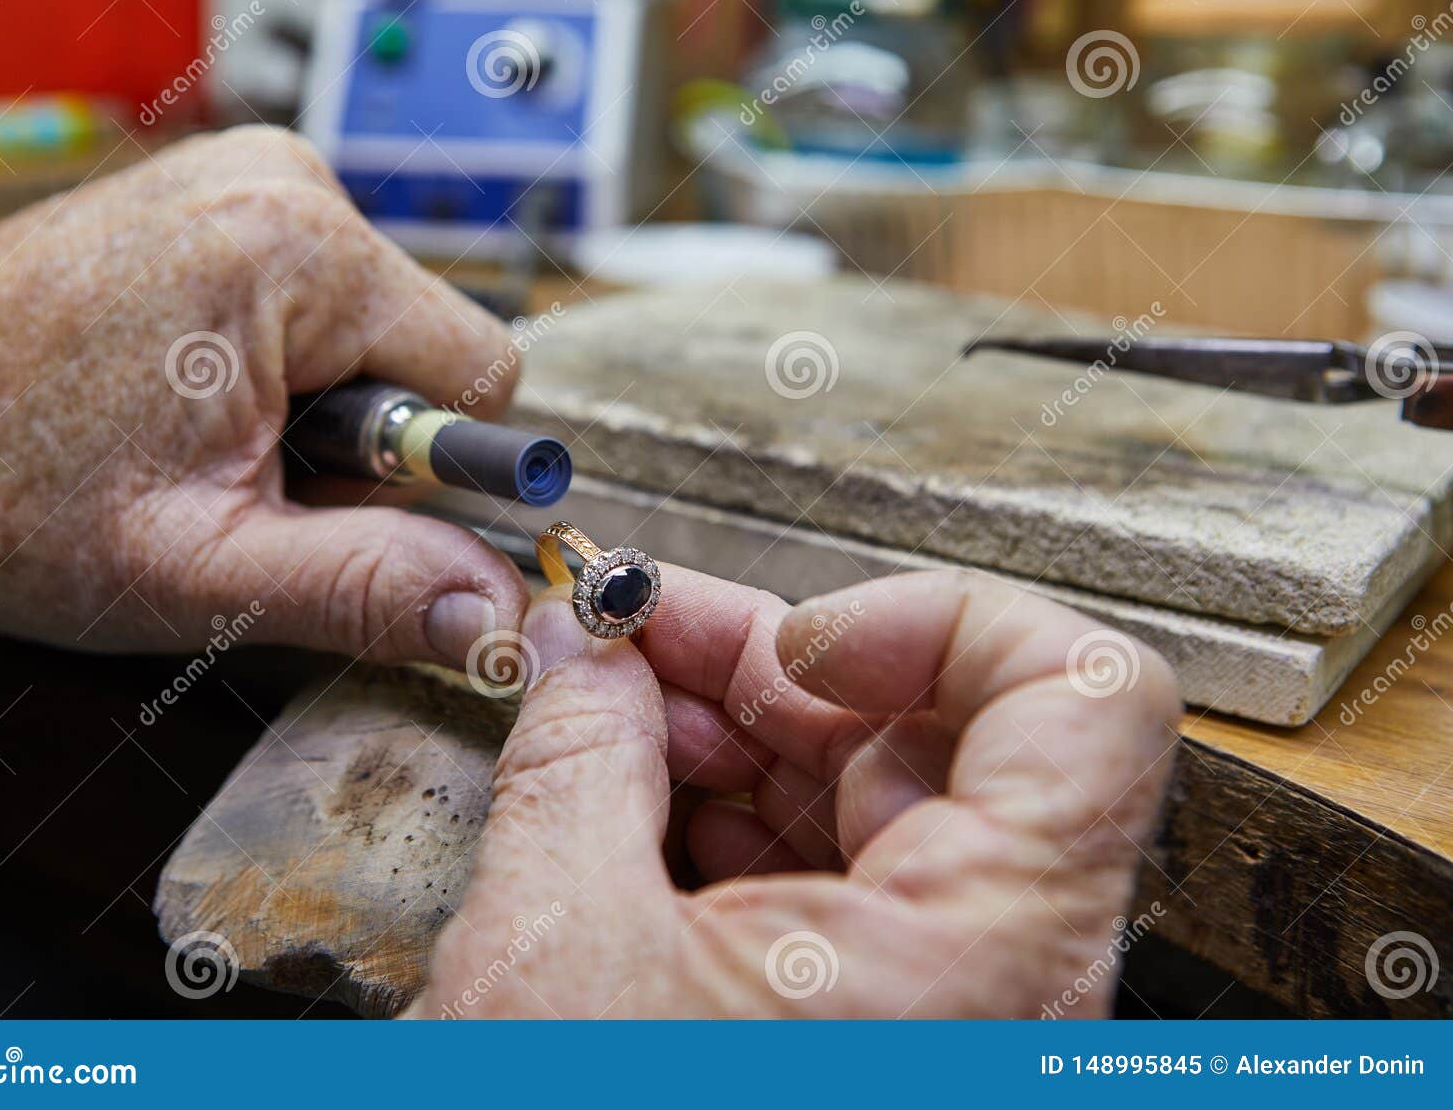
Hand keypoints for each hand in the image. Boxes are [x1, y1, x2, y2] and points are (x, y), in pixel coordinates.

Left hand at [0, 127, 526, 665]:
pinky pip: (319, 298)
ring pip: (376, 329)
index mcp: (296, 251)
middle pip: (425, 347)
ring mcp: (244, 177)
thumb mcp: (202, 573)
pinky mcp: (217, 196)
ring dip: (318, 406)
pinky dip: (282, 364)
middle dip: (358, 438)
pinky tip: (195, 398)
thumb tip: (495, 613)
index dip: (421, 470)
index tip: (322, 501)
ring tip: (202, 437)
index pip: (483, 373)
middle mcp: (279, 183)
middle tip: (238, 477)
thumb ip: (368, 590)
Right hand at [413, 568, 1179, 1017]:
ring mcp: (933, 1002)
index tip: (801, 640)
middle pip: (936, 733)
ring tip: (601, 705)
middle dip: (767, 664)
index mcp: (992, 964)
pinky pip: (819, 870)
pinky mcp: (866, 1019)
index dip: (940, 626)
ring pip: (865, 796)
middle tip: (632, 631)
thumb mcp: (561, 954)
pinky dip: (722, 811)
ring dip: (728, 731)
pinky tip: (622, 787)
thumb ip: (579, 760)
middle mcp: (996, 980)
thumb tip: (583, 653)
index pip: (1085, 700)